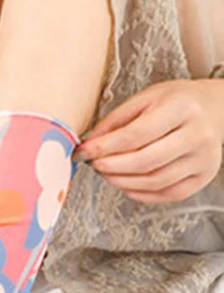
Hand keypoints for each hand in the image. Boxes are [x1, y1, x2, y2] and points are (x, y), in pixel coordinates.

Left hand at [78, 79, 223, 203]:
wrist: (216, 107)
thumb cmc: (176, 102)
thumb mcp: (144, 99)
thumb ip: (114, 122)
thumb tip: (87, 146)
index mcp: (182, 108)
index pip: (136, 135)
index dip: (104, 147)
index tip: (83, 152)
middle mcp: (198, 134)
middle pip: (145, 161)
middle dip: (111, 167)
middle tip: (93, 164)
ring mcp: (204, 158)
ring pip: (155, 181)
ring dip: (122, 181)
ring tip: (106, 173)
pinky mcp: (204, 176)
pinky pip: (167, 194)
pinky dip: (140, 193)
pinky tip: (125, 183)